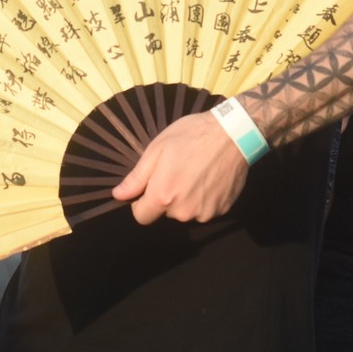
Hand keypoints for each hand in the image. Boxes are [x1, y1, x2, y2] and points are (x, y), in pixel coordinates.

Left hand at [111, 110, 249, 224]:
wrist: (234, 134)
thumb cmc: (191, 136)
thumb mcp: (157, 149)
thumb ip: (137, 177)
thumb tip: (118, 195)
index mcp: (163, 196)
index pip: (141, 217)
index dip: (141, 202)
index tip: (151, 185)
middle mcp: (183, 212)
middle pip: (165, 213)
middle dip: (167, 197)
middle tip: (178, 170)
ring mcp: (205, 213)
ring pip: (186, 212)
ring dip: (186, 199)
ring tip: (196, 172)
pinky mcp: (222, 210)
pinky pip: (205, 210)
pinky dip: (205, 198)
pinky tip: (210, 178)